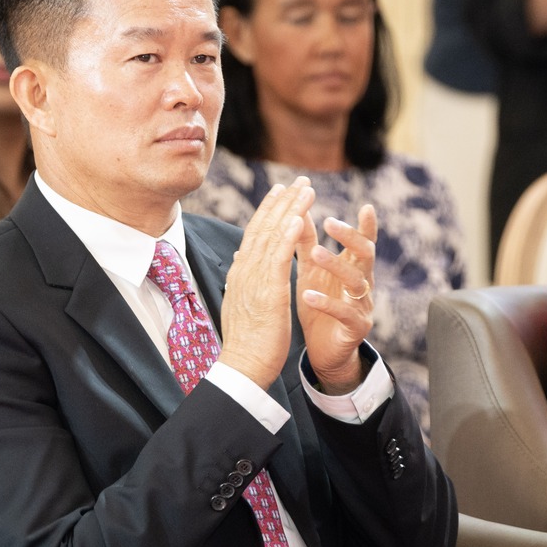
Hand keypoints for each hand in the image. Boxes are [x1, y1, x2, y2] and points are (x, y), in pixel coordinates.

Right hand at [218, 179, 314, 390]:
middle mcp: (245, 271)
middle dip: (283, 201)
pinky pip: (279, 258)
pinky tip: (298, 218)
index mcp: (242, 273)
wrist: (243, 366)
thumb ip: (242, 276)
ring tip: (306, 189)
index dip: (269, 210)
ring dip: (290, 209)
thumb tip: (240, 256)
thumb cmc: (247, 340)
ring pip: (272, 236)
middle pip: (263, 227)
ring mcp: (255, 280)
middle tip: (299, 180)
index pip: (255, 234)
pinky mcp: (268, 292)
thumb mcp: (242, 301)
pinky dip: (287, 235)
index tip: (281, 191)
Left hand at [297, 205, 377, 393]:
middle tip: (331, 222)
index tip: (366, 206)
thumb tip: (299, 211)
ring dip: (336, 265)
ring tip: (315, 254)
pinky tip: (308, 296)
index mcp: (354, 268)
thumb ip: (307, 244)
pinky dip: (326, 303)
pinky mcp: (356, 328)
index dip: (367, 226)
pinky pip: (344, 313)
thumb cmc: (318, 305)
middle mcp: (363, 284)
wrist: (323, 350)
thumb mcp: (310, 272)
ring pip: (357, 281)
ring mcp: (362, 306)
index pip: (363, 242)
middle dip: (351, 237)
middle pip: (366, 255)